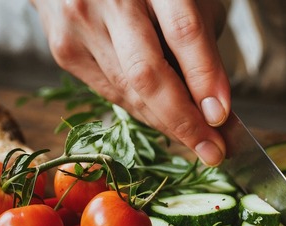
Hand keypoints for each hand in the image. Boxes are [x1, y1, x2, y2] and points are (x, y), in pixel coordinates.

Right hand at [31, 0, 229, 165]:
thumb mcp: (190, 0)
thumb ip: (203, 46)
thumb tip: (215, 106)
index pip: (183, 33)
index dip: (204, 78)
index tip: (221, 116)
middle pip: (148, 73)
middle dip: (184, 120)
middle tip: (212, 150)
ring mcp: (80, 22)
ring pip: (129, 92)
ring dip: (167, 123)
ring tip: (197, 140)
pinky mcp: (64, 48)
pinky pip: (111, 94)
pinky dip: (142, 112)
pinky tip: (164, 119)